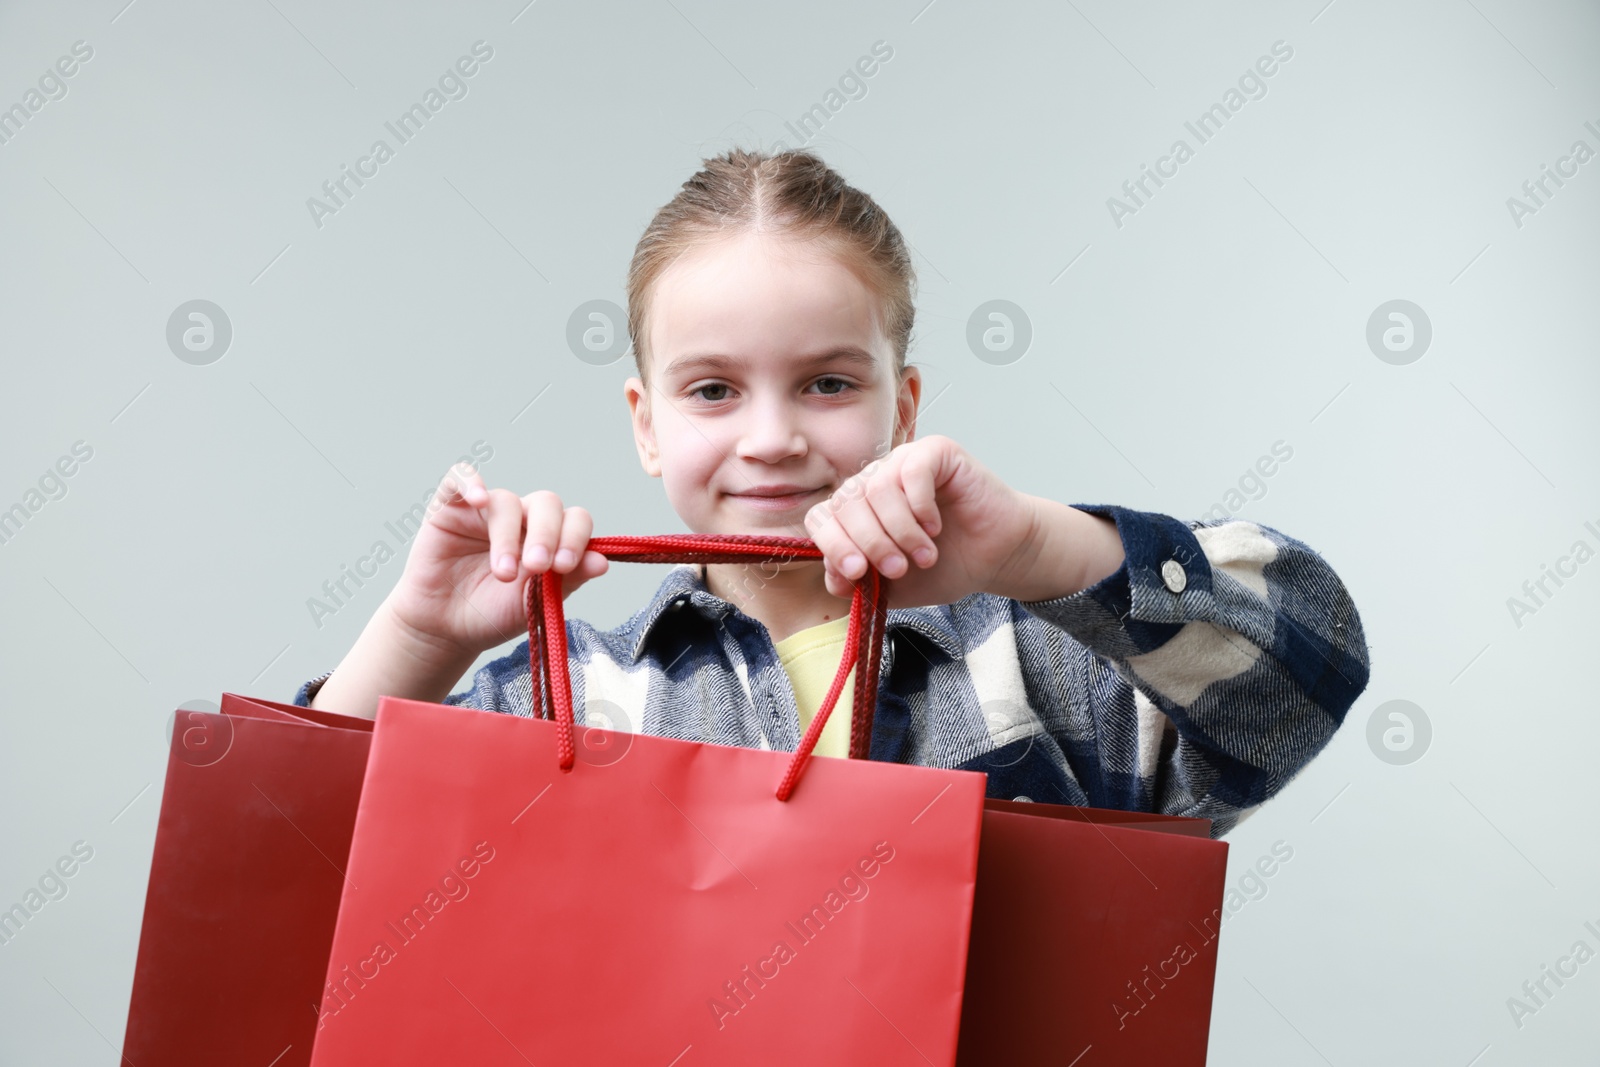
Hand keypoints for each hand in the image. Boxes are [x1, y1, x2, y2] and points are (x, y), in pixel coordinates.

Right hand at [383, 463, 609, 657]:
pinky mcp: (451, 507)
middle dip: (547, 535)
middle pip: (547, 504)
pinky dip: (471, 482)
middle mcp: (523, 518)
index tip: (565, 566)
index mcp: (551, 538)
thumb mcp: (534, 603)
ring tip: (503, 573)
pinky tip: (479, 499)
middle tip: (537, 566)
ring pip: (508, 502)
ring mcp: (487, 510)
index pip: (575, 520)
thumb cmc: (493, 613)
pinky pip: (461, 478)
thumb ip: (567, 580)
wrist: (446, 628)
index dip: (576, 537)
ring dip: (508, 537)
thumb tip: (602, 562)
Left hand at [803, 435, 1039, 607]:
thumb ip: (860, 582)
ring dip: (900, 530)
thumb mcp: (894, 587)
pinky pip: (911, 470)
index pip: (822, 518)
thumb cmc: (946, 566)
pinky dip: (920, 505)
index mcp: (857, 512)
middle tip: (899, 568)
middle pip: (845, 503)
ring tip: (924, 554)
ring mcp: (902, 463)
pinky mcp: (934, 452)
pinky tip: (935, 525)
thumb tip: (833, 576)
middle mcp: (874, 482)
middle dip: (869, 543)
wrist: (996, 557)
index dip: (833, 545)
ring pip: (877, 489)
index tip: (858, 573)